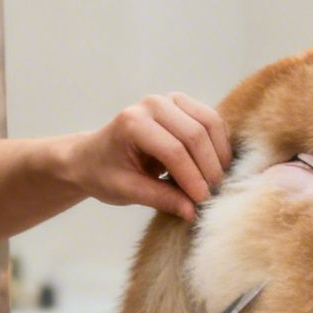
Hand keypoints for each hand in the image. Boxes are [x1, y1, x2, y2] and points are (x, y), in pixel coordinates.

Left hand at [78, 93, 231, 220]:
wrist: (93, 156)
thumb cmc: (104, 174)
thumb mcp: (127, 191)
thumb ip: (160, 199)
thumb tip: (193, 212)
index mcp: (132, 122)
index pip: (173, 150)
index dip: (192, 178)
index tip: (202, 202)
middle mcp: (152, 104)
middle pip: (195, 134)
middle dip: (208, 168)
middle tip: (213, 195)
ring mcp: (169, 100)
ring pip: (210, 123)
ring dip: (218, 155)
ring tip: (216, 182)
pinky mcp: (182, 103)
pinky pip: (212, 120)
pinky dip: (219, 144)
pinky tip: (215, 166)